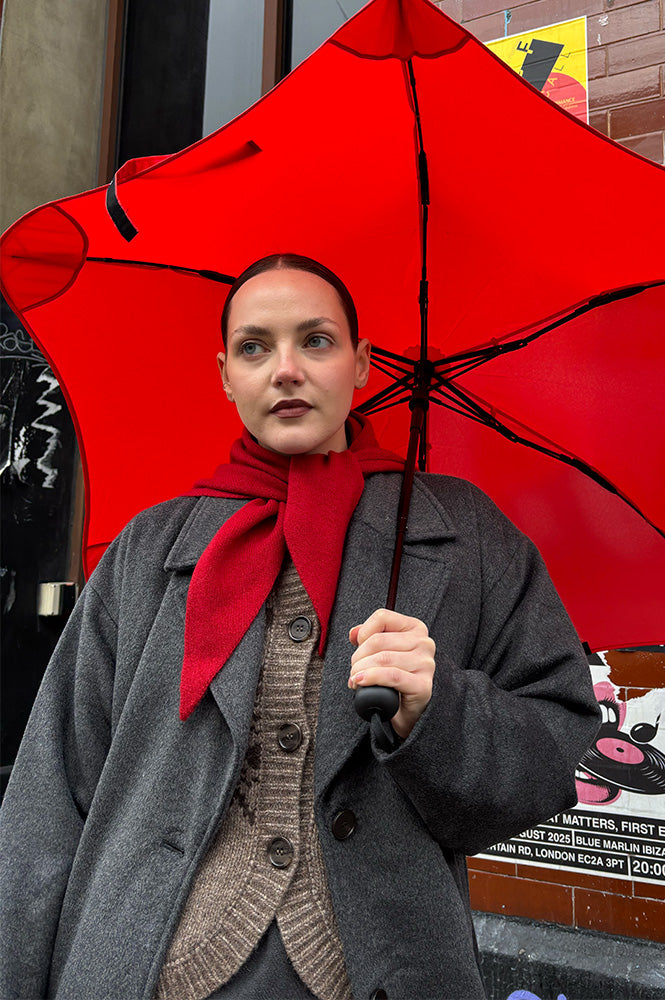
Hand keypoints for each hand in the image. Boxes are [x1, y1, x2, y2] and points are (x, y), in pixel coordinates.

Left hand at [348, 609, 435, 738]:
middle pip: (378, 640)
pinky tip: (360, 682)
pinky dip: (371, 678)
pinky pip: (391, 676)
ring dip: (361, 670)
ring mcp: (426, 664)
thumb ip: (368, 638)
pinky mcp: (423, 685)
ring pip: (382, 658)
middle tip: (354, 670)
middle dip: (358, 657)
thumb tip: (354, 633)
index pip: (382, 617)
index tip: (358, 647)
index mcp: (415, 629)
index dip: (363, 633)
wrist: (406, 711)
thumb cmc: (394, 680)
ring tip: (355, 679)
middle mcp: (424, 643)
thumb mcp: (381, 652)